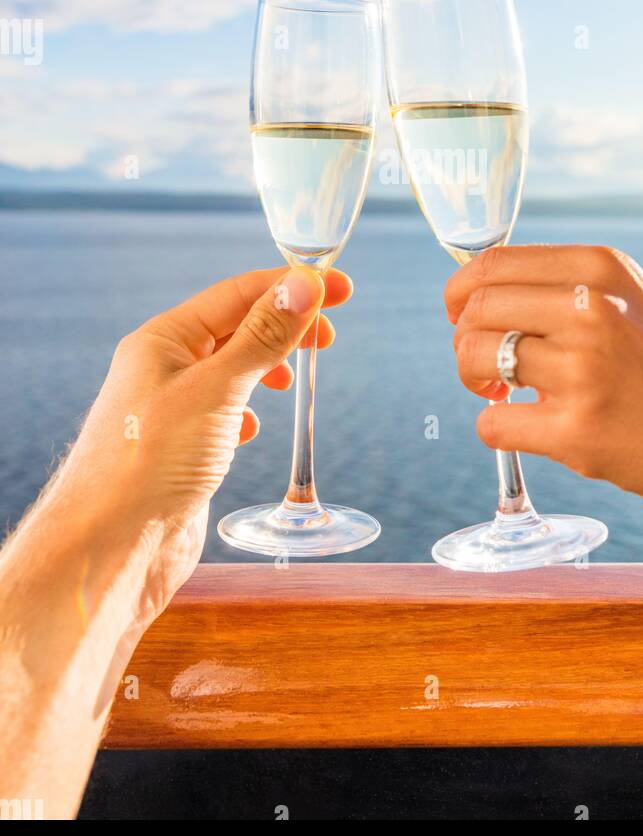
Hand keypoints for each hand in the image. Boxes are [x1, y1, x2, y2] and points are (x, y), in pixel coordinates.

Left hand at [55, 264, 350, 622]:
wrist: (107, 551)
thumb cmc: (148, 465)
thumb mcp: (217, 390)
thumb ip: (263, 337)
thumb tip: (305, 284)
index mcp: (162, 341)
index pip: (237, 294)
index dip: (291, 286)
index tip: (342, 287)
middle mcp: (162, 369)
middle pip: (234, 328)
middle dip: (282, 326)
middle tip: (330, 336)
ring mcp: (169, 412)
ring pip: (228, 371)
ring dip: (265, 366)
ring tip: (292, 379)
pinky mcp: (178, 452)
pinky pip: (220, 413)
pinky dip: (246, 411)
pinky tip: (252, 430)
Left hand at [446, 244, 642, 532]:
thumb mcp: (631, 300)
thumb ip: (565, 286)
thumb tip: (478, 294)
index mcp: (601, 267)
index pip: (491, 264)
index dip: (460, 293)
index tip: (461, 317)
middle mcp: (591, 309)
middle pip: (476, 311)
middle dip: (465, 342)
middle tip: (488, 369)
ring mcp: (584, 370)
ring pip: (474, 360)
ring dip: (476, 382)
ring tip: (505, 394)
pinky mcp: (578, 431)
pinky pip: (492, 423)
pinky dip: (496, 429)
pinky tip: (530, 429)